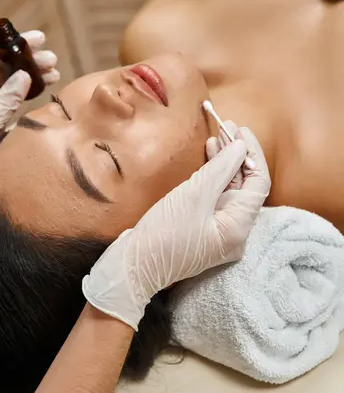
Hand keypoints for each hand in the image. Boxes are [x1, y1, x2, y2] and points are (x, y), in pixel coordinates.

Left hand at [0, 30, 58, 188]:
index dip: (16, 45)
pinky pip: (15, 100)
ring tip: (54, 73)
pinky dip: (30, 93)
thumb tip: (24, 76)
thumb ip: (6, 98)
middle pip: (6, 68)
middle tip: (52, 60)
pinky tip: (45, 88)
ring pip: (13, 83)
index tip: (38, 40)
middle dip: (30, 61)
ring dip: (33, 76)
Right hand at [83, 130, 270, 329]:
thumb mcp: (194, 194)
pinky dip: (213, 177)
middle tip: (227, 127)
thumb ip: (221, 168)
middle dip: (238, 155)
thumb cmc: (163, 232)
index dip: (252, 153)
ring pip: (229, 190)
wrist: (133, 265)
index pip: (259, 183)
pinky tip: (209, 156)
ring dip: (225, 163)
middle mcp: (235, 232)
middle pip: (245, 186)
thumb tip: (241, 147)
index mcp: (239, 228)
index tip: (241, 130)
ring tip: (217, 136)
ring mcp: (219, 232)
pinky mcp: (204, 229)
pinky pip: (216, 198)